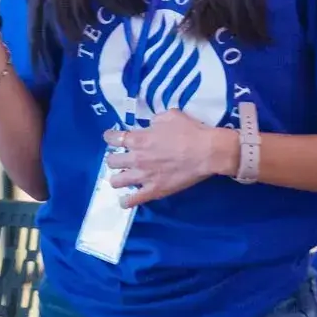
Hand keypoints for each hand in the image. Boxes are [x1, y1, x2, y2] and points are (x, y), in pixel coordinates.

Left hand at [103, 110, 235, 206]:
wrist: (207, 152)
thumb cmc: (190, 131)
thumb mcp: (170, 116)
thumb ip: (155, 121)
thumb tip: (150, 125)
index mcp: (138, 138)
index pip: (112, 138)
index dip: (110, 137)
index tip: (112, 138)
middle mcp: (136, 158)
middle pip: (111, 161)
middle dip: (114, 158)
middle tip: (122, 158)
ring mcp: (143, 176)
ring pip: (116, 181)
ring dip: (117, 178)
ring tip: (125, 177)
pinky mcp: (153, 191)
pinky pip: (132, 201)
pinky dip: (126, 201)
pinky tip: (125, 199)